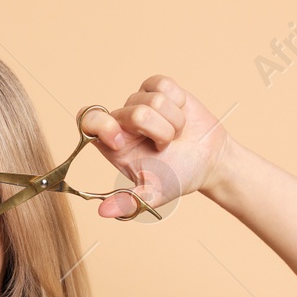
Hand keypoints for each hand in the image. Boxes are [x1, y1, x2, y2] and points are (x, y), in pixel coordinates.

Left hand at [81, 76, 232, 217]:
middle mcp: (122, 120)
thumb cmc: (177, 176)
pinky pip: (164, 84)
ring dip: (173, 122)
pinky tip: (179, 115)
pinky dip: (178, 103)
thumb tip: (103, 212)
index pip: (88, 121)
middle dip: (159, 132)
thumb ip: (128, 202)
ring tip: (174, 134)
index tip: (120, 141)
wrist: (208, 161)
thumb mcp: (152, 194)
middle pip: (134, 111)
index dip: (102, 126)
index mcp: (112, 144)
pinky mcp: (158, 88)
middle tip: (165, 146)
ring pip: (155, 99)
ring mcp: (140, 100)